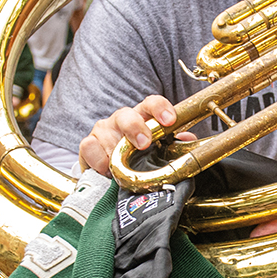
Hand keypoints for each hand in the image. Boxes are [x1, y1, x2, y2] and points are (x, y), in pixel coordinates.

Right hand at [79, 95, 193, 175]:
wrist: (111, 173)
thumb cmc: (137, 158)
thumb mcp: (158, 152)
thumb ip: (175, 145)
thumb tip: (188, 139)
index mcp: (143, 118)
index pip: (151, 104)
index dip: (160, 108)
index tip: (169, 120)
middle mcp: (122, 120)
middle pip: (126, 114)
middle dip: (135, 127)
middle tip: (144, 144)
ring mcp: (103, 130)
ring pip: (106, 131)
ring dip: (114, 150)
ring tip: (121, 166)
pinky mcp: (88, 144)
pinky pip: (89, 146)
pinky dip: (98, 159)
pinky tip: (106, 169)